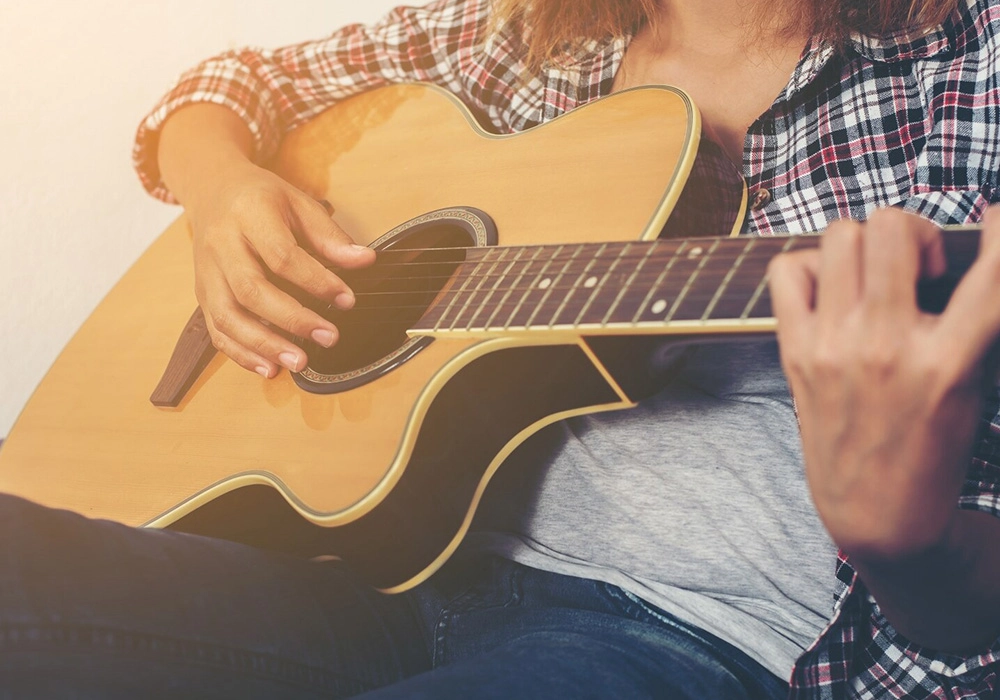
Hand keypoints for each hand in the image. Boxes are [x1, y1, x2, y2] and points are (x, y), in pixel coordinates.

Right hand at [183, 160, 374, 377]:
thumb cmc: (260, 198)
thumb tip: (364, 260)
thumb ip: (330, 236)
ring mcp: (207, 271)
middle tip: (329, 338)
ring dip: (264, 345)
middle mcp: (221, 244)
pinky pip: (216, 330)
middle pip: (251, 290)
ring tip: (299, 362)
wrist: (212, 190)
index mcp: (248, 215)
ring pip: (228, 316)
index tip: (347, 300)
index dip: (317, 281)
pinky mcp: (202, 293)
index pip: (282, 255)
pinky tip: (269, 367)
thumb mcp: (298, 203)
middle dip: (293, 320)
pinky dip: (241, 353)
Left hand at [768, 207, 999, 563]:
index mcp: (946, 362)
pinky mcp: (796, 352)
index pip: (990, 276)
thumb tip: (955, 262)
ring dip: (864, 244)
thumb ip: (969, 324)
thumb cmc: (930, 452)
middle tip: (918, 266)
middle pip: (891, 228)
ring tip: (874, 276)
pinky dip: (810, 266)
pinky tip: (831, 291)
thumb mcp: (968, 387)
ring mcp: (832, 346)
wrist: (876, 513)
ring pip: (839, 236)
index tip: (998, 219)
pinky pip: (787, 270)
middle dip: (913, 232)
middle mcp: (884, 346)